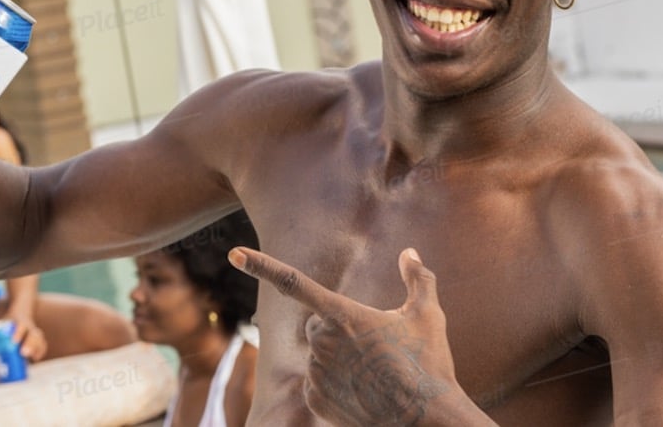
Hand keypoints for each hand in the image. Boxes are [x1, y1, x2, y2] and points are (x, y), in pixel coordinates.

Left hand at [0, 311, 47, 361]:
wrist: (18, 315)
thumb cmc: (5, 326)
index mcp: (19, 322)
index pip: (21, 325)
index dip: (18, 333)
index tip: (13, 341)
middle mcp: (29, 327)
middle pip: (33, 334)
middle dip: (30, 344)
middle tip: (23, 353)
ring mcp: (34, 334)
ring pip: (39, 339)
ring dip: (36, 348)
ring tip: (32, 358)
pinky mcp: (37, 341)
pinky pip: (42, 345)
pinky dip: (40, 351)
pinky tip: (35, 359)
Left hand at [229, 247, 460, 426]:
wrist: (426, 420)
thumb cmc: (429, 364)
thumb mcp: (428, 315)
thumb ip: (418, 278)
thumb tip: (410, 252)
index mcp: (343, 314)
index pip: (293, 283)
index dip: (261, 266)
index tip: (233, 254)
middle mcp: (323, 341)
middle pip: (318, 325)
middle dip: (338, 330)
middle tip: (373, 349)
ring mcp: (316, 373)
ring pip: (319, 355)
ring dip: (339, 360)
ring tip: (374, 374)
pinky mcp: (314, 400)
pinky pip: (317, 383)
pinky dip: (336, 385)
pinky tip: (363, 394)